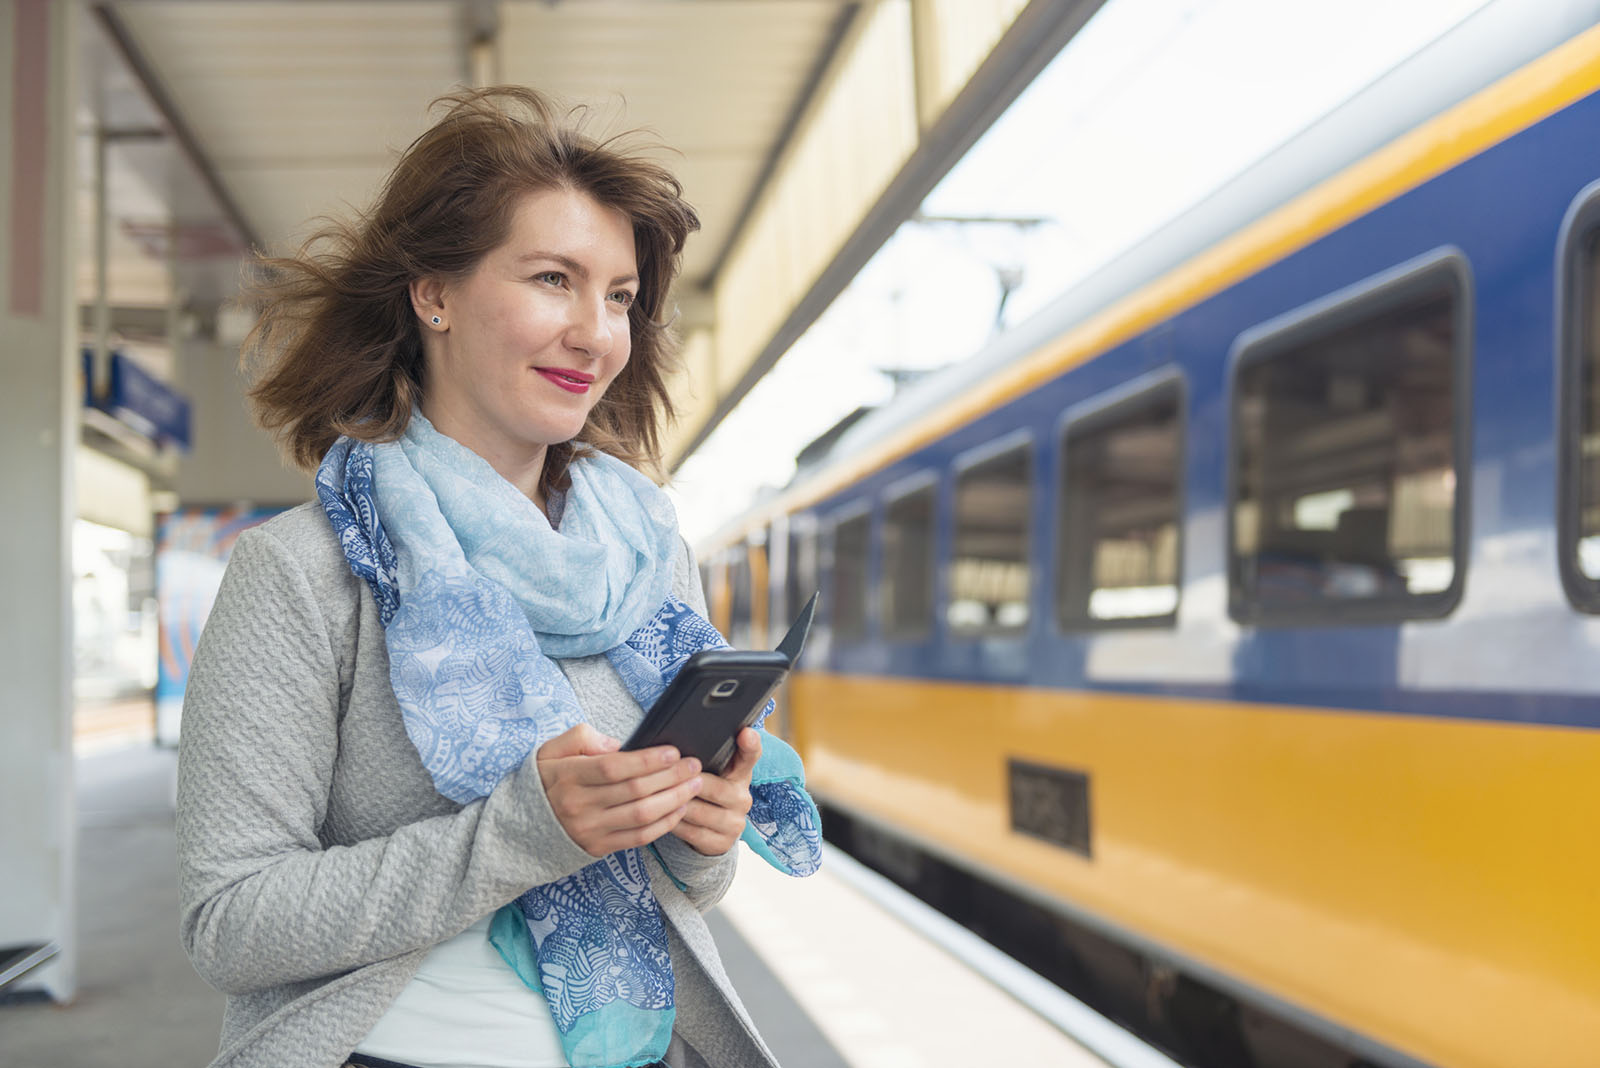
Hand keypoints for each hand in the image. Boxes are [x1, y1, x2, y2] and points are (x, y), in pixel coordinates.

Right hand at [536, 723, 702, 856]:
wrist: (521, 825)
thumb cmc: (545, 779)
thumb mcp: (551, 749)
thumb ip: (582, 737)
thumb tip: (616, 745)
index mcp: (568, 776)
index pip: (614, 768)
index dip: (647, 760)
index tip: (673, 752)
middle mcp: (579, 806)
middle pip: (634, 791)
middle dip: (671, 777)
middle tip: (694, 765)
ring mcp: (589, 830)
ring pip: (642, 816)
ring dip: (674, 800)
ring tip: (695, 785)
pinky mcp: (598, 847)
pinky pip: (639, 837)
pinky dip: (664, 824)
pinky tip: (679, 808)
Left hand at [670, 728, 759, 855]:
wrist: (712, 831)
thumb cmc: (705, 790)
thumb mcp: (710, 772)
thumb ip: (702, 756)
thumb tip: (677, 742)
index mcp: (741, 773)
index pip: (751, 755)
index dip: (750, 744)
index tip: (745, 734)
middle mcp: (743, 797)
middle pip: (715, 787)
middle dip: (688, 782)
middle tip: (666, 775)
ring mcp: (735, 822)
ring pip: (700, 812)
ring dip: (676, 804)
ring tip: (656, 796)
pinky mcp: (723, 843)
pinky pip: (692, 832)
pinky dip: (673, 823)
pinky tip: (660, 816)